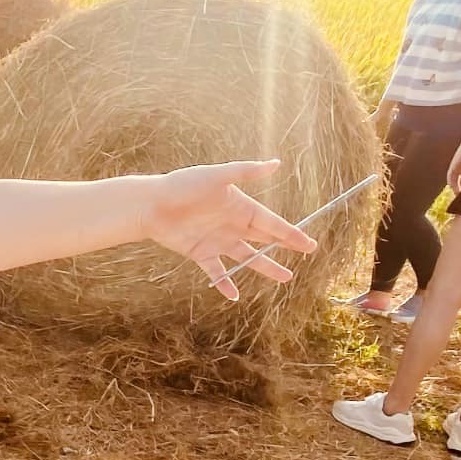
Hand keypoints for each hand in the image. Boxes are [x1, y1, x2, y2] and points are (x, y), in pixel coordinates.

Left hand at [143, 160, 317, 300]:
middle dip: (285, 247)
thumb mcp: (217, 176)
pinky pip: (217, 272)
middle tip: (306, 255)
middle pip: (264, 240)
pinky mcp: (200, 254)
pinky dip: (225, 283)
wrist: (150, 204)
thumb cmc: (182, 186)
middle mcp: (232, 225)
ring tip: (286, 278)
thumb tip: (276, 164)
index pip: (273, 223)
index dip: (292, 234)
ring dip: (266, 267)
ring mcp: (217, 241)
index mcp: (240, 207)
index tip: (310, 244)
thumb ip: (246, 172)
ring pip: (247, 259)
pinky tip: (235, 295)